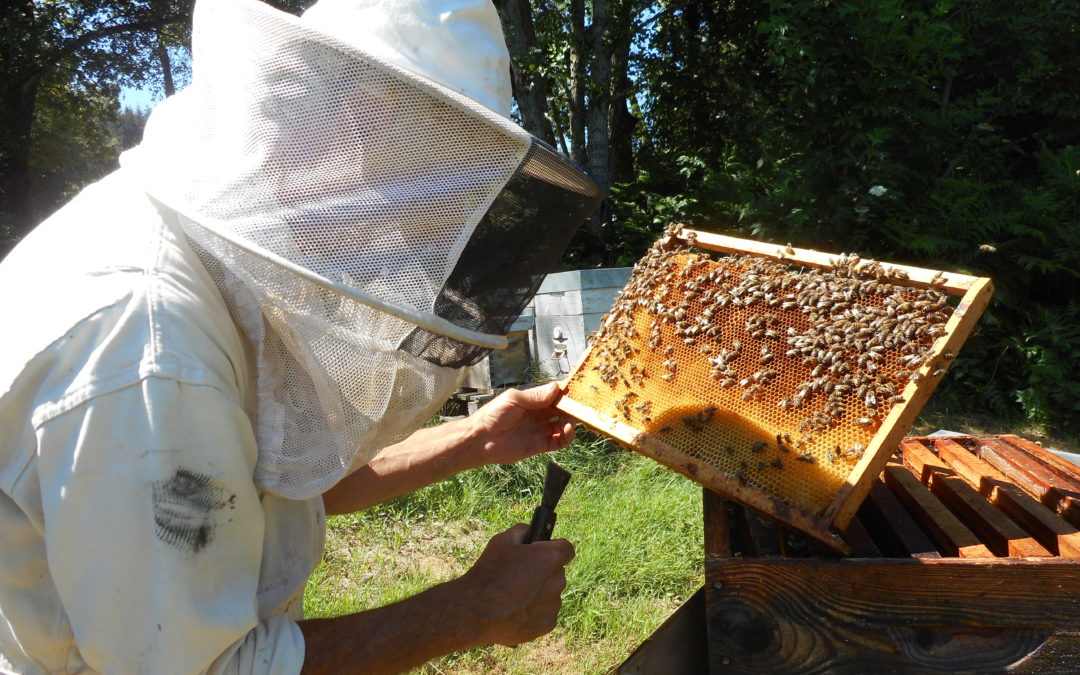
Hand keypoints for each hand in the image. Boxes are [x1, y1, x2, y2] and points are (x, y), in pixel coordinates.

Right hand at [455, 524, 575, 646]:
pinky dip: (534, 612)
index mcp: (551, 557)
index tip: (542, 553)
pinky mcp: (547, 625)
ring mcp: (553, 605)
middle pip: (556, 573)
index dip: (554, 548)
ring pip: (550, 594)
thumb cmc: (489, 573)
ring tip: (513, 596)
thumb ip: (522, 531)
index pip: (567, 548)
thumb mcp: (501, 540)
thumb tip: (531, 532)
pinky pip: (545, 614)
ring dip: (539, 593)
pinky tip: (514, 610)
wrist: (475, 612)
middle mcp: (558, 581)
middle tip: (520, 575)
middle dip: (543, 572)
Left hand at [466, 382, 575, 464]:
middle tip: (578, 409)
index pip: (554, 395)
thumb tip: (556, 388)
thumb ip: (535, 396)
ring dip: (571, 423)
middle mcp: (539, 414)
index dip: (566, 393)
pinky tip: (566, 432)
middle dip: (572, 408)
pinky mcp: (540, 445)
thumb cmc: (493, 415)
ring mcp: (540, 429)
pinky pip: (559, 442)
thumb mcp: (514, 399)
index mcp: (533, 401)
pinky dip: (567, 437)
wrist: (481, 439)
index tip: (576, 392)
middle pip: (562, 410)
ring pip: (563, 425)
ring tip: (569, 422)